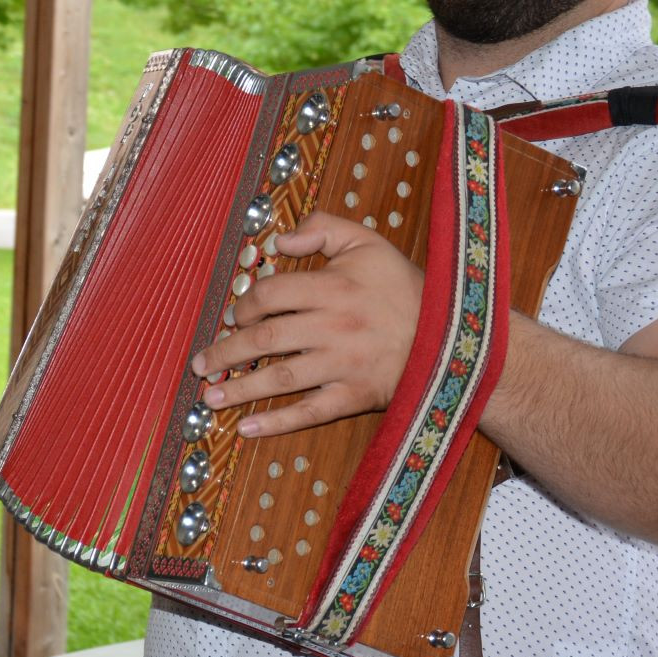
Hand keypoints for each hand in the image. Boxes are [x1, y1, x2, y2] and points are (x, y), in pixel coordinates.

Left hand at [189, 211, 423, 438]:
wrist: (457, 335)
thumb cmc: (405, 287)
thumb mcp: (368, 242)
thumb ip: (322, 229)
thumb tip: (277, 240)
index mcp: (333, 288)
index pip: (269, 296)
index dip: (243, 305)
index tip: (233, 315)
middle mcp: (333, 328)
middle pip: (264, 341)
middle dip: (225, 353)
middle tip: (200, 363)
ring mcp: (343, 365)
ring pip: (280, 380)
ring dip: (239, 389)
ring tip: (209, 396)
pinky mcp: (355, 396)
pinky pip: (310, 412)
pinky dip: (276, 423)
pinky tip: (246, 428)